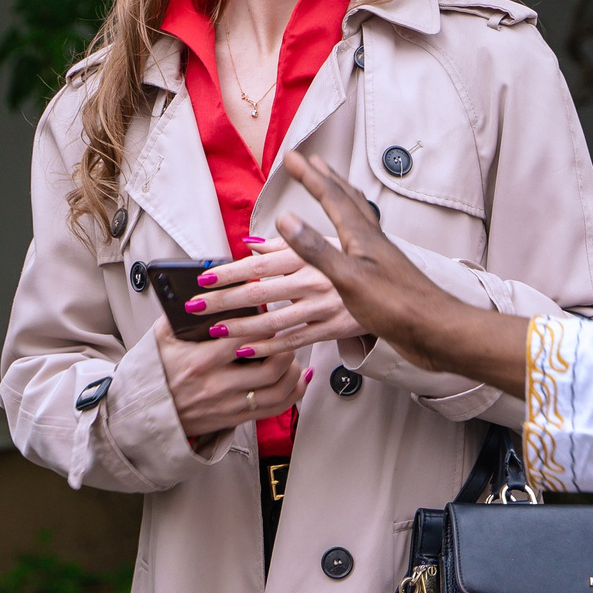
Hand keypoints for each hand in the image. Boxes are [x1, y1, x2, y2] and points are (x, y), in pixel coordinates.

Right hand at [153, 316, 300, 443]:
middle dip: (285, 346)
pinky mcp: (234, 418)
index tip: (269, 312)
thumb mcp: (160, 337)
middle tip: (285, 332)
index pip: (244, 338)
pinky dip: (292, 393)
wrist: (144, 413)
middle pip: (270, 366)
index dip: (264, 323)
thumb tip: (201, 288)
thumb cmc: (154, 372)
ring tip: (292, 355)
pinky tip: (299, 379)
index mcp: (200, 361)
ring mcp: (228, 405)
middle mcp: (218, 385)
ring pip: (277, 390)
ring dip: (292, 370)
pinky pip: (273, 409)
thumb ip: (179, 313)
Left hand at [179, 237, 360, 356]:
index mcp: (309, 256)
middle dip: (224, 300)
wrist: (396, 287)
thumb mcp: (326, 243)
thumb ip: (286, 246)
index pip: (260, 264)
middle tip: (196, 306)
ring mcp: (324, 307)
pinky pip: (294, 341)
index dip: (230, 272)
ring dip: (240, 327)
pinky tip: (246, 350)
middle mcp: (315, 280)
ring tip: (215, 330)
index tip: (205, 278)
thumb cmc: (355, 262)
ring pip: (273, 321)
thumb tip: (252, 246)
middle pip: (259, 292)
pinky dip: (268, 348)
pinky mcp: (333, 329)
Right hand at [275, 152, 526, 392]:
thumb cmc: (397, 306)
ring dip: (342, 198)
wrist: (437, 330)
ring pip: (358, 217)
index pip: (331, 197)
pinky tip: (350, 241)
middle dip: (326, 179)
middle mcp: (372, 240)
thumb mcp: (349, 279)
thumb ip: (317, 250)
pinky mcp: (384, 275)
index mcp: (362, 237)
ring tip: (331, 187)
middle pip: (348, 199)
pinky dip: (350, 228)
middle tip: (311, 161)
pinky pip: (362, 240)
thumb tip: (286, 218)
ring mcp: (380, 257)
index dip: (309, 176)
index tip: (291, 157)